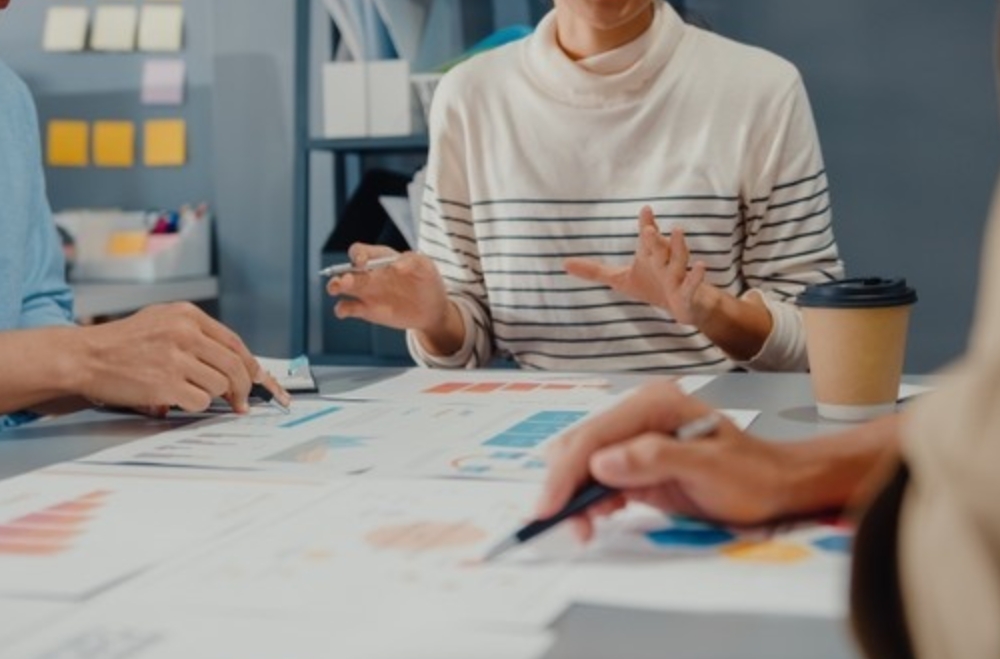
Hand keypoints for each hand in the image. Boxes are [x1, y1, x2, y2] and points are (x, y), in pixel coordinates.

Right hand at [74, 303, 289, 413]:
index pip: (234, 342)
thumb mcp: (162, 321)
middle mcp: (184, 333)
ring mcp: (176, 359)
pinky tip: (179, 399)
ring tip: (193, 392)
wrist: (85, 356)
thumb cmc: (123, 342)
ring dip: (213, 396)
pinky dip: (195, 405)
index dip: (250, 364)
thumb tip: (235, 361)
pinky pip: (200, 402)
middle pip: (234, 366)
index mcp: (187, 315)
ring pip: (220, 386)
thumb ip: (198, 335)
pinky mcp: (166, 383)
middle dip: (243, 387)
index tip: (257, 378)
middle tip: (242, 400)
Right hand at [326, 243, 465, 355]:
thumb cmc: (427, 281)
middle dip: (342, 274)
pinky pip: (347, 307)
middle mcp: (369, 274)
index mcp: (380, 258)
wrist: (432, 309)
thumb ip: (413, 260)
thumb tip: (397, 265)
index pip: (360, 251)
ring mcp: (366, 292)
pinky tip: (345, 311)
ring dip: (335, 286)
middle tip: (346, 281)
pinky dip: (341, 309)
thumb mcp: (426, 266)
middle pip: (347, 269)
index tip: (363, 263)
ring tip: (336, 289)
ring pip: (341, 286)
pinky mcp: (366, 310)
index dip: (358, 255)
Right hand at [537, 381, 790, 540]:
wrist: (776, 486)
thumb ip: (654, 460)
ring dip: (575, 496)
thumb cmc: (751, 475)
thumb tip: (601, 463)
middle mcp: (638, 415)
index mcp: (653, 405)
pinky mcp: (635, 463)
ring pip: (583, 464)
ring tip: (583, 528)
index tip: (549, 507)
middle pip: (580, 446)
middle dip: (564, 485)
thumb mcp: (708, 468)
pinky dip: (589, 499)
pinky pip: (598, 478)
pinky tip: (597, 517)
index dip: (566, 472)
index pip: (595, 435)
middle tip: (565, 524)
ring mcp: (634, 438)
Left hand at [564, 206, 721, 325]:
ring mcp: (677, 276)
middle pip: (659, 247)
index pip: (646, 237)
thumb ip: (594, 271)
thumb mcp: (620, 279)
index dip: (646, 223)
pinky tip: (701, 266)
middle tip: (649, 228)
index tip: (645, 209)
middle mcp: (664, 261)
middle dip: (655, 238)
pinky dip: (696, 276)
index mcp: (649, 255)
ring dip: (679, 247)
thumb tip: (564, 264)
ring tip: (678, 230)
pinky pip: (692, 284)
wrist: (681, 306)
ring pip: (679, 260)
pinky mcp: (687, 293)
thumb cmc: (652, 286)